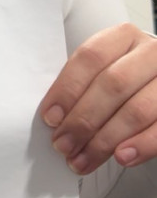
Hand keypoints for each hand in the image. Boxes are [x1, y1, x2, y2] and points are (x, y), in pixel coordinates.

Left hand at [38, 23, 156, 175]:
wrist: (156, 83)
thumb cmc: (123, 79)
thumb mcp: (103, 70)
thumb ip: (82, 86)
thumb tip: (56, 119)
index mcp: (124, 38)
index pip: (91, 57)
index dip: (68, 88)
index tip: (50, 118)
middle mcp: (150, 53)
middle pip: (113, 84)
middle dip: (83, 120)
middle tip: (63, 145)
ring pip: (137, 110)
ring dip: (105, 140)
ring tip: (83, 159)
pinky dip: (140, 146)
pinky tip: (120, 157)